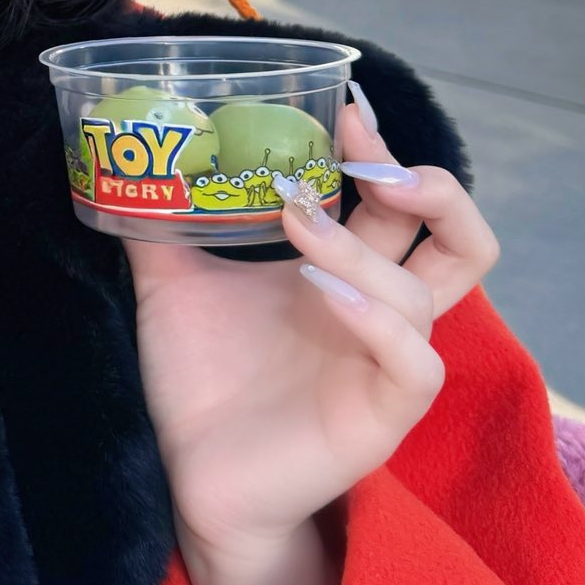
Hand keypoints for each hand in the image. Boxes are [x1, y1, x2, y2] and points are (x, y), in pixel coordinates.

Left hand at [125, 87, 500, 559]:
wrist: (192, 475)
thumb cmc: (200, 380)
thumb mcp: (173, 285)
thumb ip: (161, 224)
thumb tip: (123, 160)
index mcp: (343, 273)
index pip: (399, 202)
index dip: (385, 152)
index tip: (342, 109)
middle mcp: (378, 311)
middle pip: (460, 240)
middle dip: (431, 188)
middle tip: (368, 161)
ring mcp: (385, 364)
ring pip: (426, 294)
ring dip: (361, 246)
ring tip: (296, 219)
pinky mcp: (382, 416)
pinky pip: (416, 363)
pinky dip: (377, 319)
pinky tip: (322, 292)